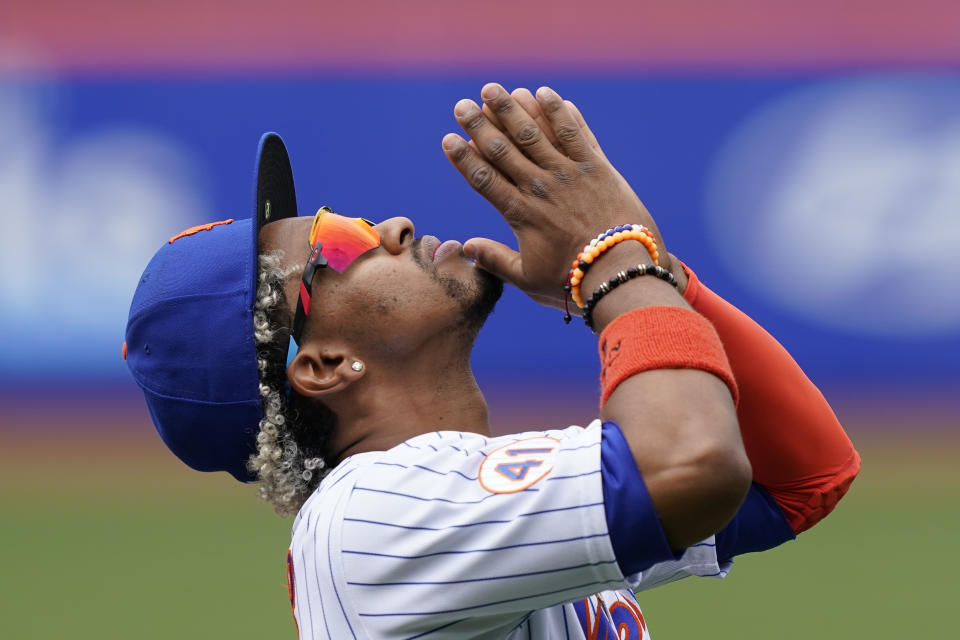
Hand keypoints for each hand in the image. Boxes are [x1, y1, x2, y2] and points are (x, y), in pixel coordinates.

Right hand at [443, 83, 672, 310]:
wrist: (622, 273)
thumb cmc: (574, 283)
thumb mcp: (528, 279)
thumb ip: (495, 260)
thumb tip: (466, 247)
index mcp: (521, 215)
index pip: (484, 179)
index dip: (464, 158)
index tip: (448, 139)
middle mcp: (541, 188)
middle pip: (503, 150)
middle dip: (479, 125)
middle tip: (462, 105)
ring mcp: (569, 174)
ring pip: (534, 134)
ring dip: (512, 109)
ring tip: (493, 90)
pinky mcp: (598, 167)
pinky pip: (575, 132)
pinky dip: (558, 111)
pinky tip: (544, 93)